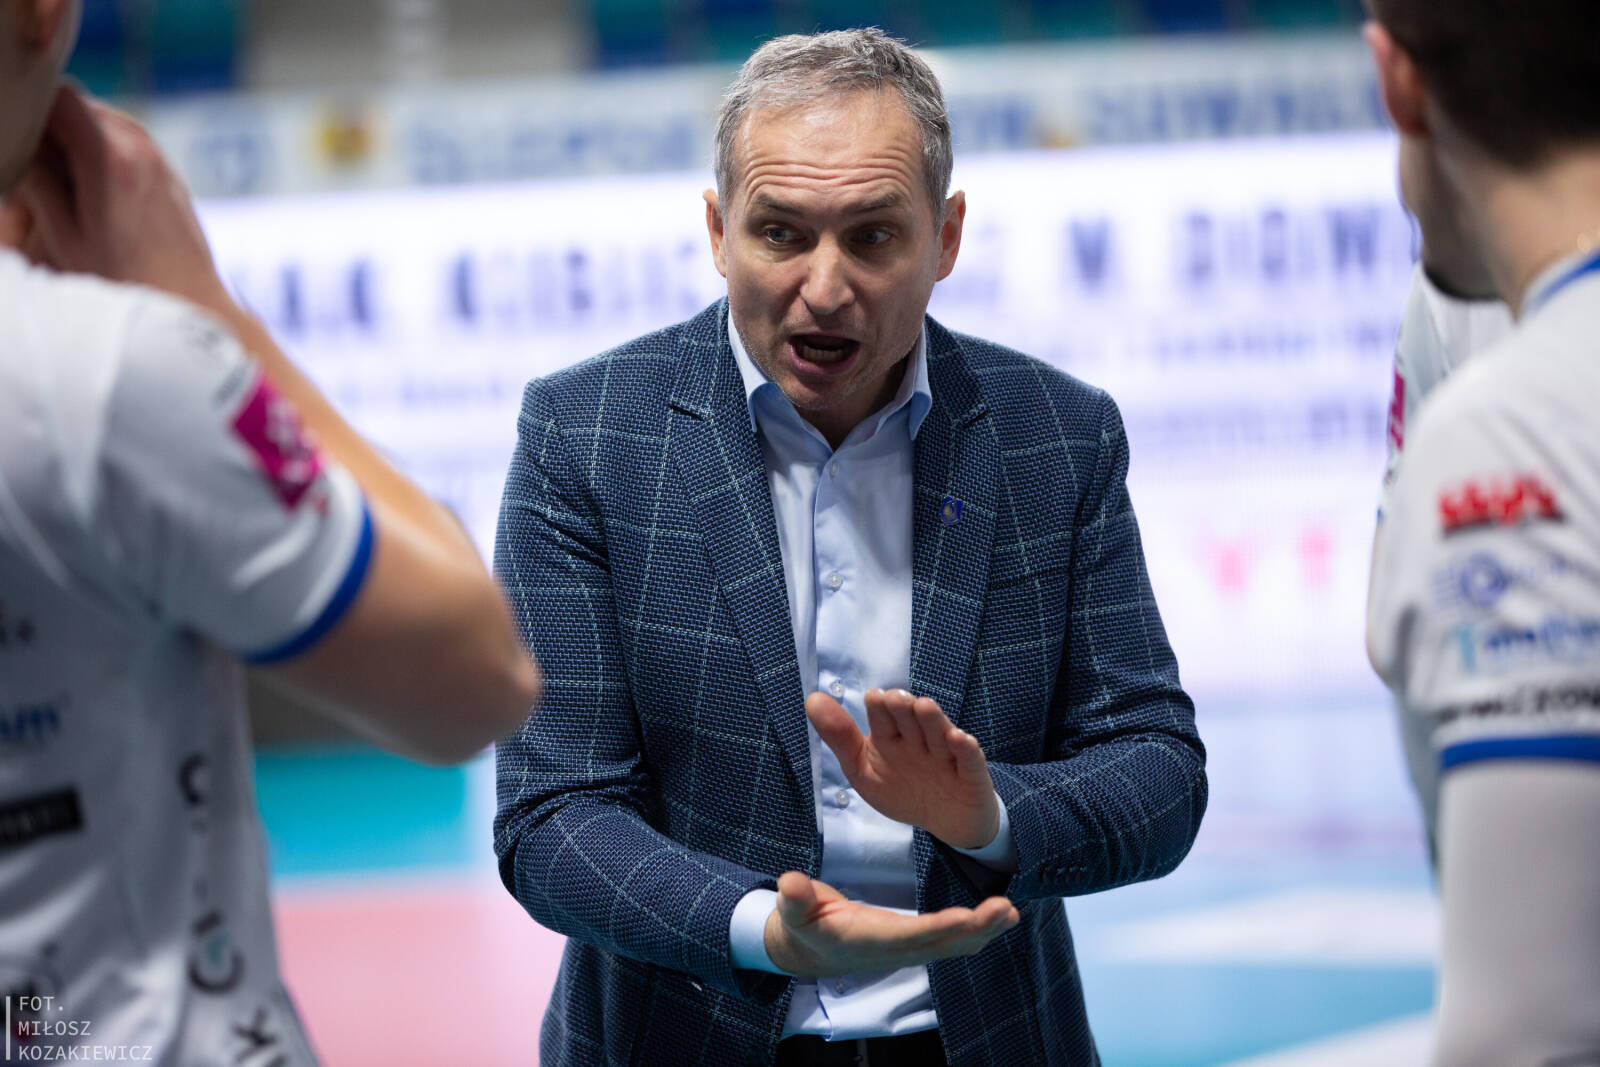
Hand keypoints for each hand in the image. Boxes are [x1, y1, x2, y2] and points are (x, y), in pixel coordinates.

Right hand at [16, 84, 234, 317]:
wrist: (191, 302)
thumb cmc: (124, 279)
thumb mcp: (65, 235)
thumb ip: (37, 182)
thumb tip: (21, 146)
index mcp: (109, 156)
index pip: (59, 95)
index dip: (31, 107)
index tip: (17, 137)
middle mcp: (140, 146)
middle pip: (81, 105)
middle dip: (52, 127)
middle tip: (35, 169)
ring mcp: (160, 157)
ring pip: (103, 122)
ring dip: (77, 141)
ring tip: (63, 185)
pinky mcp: (170, 173)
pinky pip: (127, 144)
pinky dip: (103, 154)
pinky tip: (93, 194)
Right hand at [763, 871, 1017, 977]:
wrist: (808, 949)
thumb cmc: (802, 923)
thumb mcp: (792, 909)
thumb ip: (794, 898)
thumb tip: (790, 883)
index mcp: (867, 939)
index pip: (908, 936)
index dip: (937, 929)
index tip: (965, 917)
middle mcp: (893, 950)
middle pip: (941, 945)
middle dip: (974, 930)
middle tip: (1005, 910)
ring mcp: (907, 949)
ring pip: (952, 945)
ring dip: (984, 931)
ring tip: (1011, 912)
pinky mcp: (914, 943)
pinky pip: (952, 941)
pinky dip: (979, 930)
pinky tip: (1002, 917)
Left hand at [806, 688, 999, 850]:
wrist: (948, 821)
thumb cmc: (903, 788)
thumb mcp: (863, 769)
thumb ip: (840, 737)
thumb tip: (812, 699)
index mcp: (892, 737)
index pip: (883, 716)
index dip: (880, 706)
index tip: (874, 698)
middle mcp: (919, 740)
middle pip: (912, 719)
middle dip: (904, 708)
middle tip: (896, 698)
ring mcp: (946, 756)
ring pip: (939, 733)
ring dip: (933, 720)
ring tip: (924, 706)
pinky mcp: (970, 775)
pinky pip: (970, 760)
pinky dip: (966, 750)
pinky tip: (960, 739)